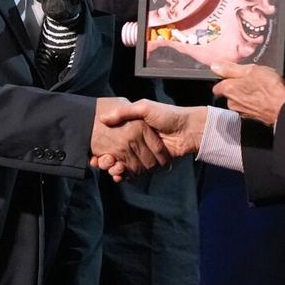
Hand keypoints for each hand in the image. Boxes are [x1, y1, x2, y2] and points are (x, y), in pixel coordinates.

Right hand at [91, 99, 206, 179]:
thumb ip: (124, 112)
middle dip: (108, 161)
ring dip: (116, 169)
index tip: (95, 155)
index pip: (112, 139)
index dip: (103, 148)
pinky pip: (136, 172)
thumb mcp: (144, 108)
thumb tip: (103, 118)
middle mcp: (136, 141)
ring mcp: (143, 153)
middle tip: (103, 163)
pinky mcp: (151, 163)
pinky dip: (127, 176)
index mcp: (132, 127)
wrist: (189, 129)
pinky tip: (120, 176)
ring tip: (113, 170)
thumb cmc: (168, 114)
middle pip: (116, 154)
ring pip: (124, 164)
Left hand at [210, 62, 284, 125]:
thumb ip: (229, 68)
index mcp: (229, 90)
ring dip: (248, 94)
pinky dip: (256, 101)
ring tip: (261, 86)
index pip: (217, 86)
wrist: (283, 107)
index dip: (225, 79)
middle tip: (251, 79)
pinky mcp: (253, 117)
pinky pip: (251, 106)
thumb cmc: (268, 88)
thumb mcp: (249, 70)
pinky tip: (266, 96)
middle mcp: (232, 103)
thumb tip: (215, 66)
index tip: (234, 74)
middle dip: (238, 87)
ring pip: (241, 100)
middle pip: (230, 93)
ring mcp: (242, 111)